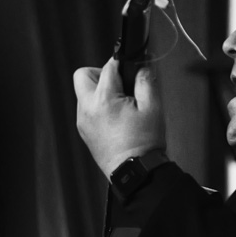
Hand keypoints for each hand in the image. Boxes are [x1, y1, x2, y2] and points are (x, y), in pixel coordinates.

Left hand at [74, 58, 165, 178]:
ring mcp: (83, 122)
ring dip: (99, 91)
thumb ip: (145, 81)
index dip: (122, 64)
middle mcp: (87, 109)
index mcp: (104, 100)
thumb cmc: (144, 144)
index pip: (108, 67)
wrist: (135, 172)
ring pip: (84, 93)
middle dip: (100, 74)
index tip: (131, 68)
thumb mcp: (153, 107)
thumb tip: (142, 66)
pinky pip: (86, 110)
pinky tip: (115, 118)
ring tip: (120, 104)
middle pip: (83, 75)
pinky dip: (98, 107)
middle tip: (119, 85)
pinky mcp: (84, 132)